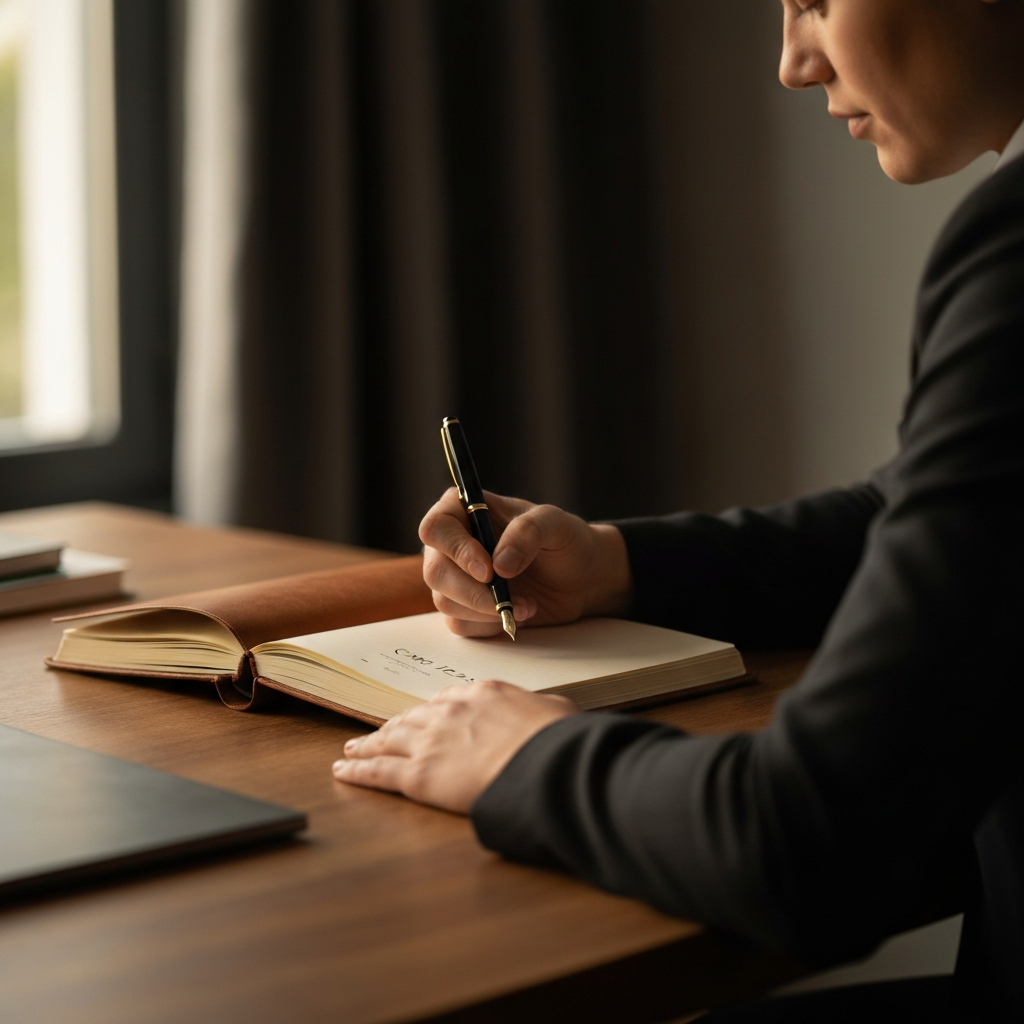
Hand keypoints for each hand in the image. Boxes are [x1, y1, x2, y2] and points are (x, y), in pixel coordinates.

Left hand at [332, 680, 574, 812]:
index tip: (425, 717)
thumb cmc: (559, 741)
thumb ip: (541, 710)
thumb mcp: (557, 711)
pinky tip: (344, 770)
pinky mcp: (419, 775)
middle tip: (379, 732)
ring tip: (353, 749)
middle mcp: (450, 711)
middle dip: (394, 726)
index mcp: (482, 693)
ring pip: (390, 740)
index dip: (433, 711)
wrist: (545, 763)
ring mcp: (431, 742)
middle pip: (414, 717)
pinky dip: (358, 769)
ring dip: (369, 744)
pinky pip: (379, 770)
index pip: (448, 699)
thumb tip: (548, 714)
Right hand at [419, 488, 631, 636]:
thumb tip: (499, 565)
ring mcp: (456, 578)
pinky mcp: (466, 608)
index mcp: (465, 511)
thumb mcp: (555, 523)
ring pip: (445, 601)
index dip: (456, 551)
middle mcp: (453, 544)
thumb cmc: (564, 540)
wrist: (580, 577)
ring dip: (486, 610)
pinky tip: (518, 614)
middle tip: (505, 599)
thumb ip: (527, 533)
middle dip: (471, 591)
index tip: (488, 570)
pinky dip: (489, 625)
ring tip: (526, 605)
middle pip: (435, 571)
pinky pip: (460, 625)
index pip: (436, 528)